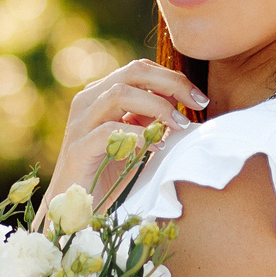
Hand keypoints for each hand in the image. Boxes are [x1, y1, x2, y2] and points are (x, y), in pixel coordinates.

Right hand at [46, 59, 205, 203]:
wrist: (75, 207)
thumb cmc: (109, 172)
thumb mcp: (138, 140)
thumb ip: (153, 119)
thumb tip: (184, 101)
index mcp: (101, 94)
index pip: (140, 70)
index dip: (173, 78)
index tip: (199, 99)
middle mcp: (88, 101)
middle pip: (132, 73)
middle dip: (171, 83)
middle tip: (198, 103)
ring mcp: (80, 123)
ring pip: (119, 94)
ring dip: (156, 106)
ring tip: (180, 125)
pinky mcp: (78, 149)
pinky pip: (108, 131)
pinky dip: (137, 136)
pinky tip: (156, 149)